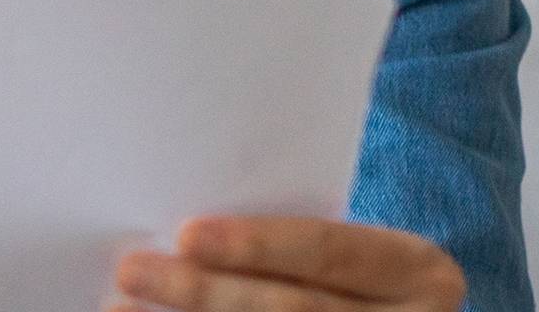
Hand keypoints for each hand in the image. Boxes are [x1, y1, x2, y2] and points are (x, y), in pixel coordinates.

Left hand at [110, 215, 466, 311]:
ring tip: (120, 310)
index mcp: (418, 272)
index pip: (331, 251)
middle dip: (206, 293)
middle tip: (131, 270)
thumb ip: (287, 244)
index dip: (259, 243)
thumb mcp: (342, 251)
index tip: (186, 234)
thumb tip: (181, 234)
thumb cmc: (343, 276)